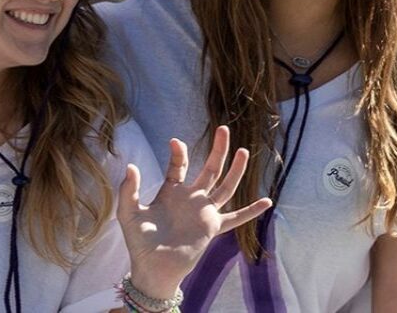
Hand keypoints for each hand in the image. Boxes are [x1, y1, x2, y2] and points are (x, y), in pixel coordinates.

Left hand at [117, 126, 272, 299]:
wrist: (153, 267)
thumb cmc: (139, 241)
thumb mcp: (129, 212)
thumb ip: (129, 190)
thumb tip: (131, 166)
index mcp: (171, 192)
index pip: (179, 166)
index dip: (179, 153)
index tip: (175, 142)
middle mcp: (191, 199)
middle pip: (209, 169)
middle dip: (217, 150)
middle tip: (223, 129)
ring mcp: (204, 212)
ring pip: (225, 187)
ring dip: (235, 170)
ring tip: (244, 151)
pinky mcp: (212, 227)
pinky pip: (236, 218)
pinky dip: (251, 211)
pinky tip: (267, 201)